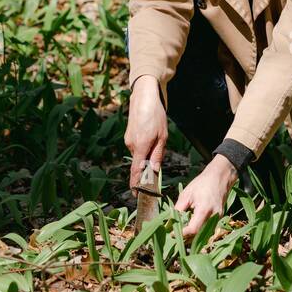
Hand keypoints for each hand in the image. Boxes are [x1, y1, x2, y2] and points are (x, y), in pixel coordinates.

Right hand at [126, 75, 167, 192]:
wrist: (144, 96)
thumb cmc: (156, 115)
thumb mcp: (162, 137)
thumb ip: (157, 155)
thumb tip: (154, 171)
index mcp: (140, 146)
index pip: (135, 171)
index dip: (135, 184)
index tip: (136, 195)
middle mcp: (131, 145)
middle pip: (139, 163)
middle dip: (147, 167)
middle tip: (157, 161)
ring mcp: (128, 140)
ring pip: (139, 154)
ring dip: (147, 154)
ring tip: (156, 139)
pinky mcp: (128, 135)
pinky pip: (137, 147)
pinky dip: (143, 147)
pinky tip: (151, 136)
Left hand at [175, 155, 238, 239]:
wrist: (220, 177)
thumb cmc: (202, 183)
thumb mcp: (186, 194)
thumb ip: (178, 209)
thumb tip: (169, 222)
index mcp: (204, 210)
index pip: (193, 229)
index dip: (182, 234)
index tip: (172, 233)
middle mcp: (213, 216)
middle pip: (199, 235)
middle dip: (186, 238)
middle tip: (174, 234)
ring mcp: (218, 218)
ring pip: (204, 234)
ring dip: (193, 236)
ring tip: (181, 232)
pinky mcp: (219, 218)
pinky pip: (208, 229)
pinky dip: (199, 231)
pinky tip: (191, 226)